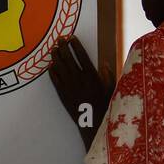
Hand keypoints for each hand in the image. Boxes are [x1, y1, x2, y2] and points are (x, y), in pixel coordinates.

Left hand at [48, 36, 113, 151]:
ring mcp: (69, 88)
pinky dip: (53, 72)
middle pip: (69, 60)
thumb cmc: (106, 106)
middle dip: (64, 48)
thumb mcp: (112, 89)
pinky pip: (55, 81)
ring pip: (60, 68)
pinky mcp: (63, 96)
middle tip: (59, 39)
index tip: (72, 38)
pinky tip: (51, 66)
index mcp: (92, 77)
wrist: (95, 125)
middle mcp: (79, 80)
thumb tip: (103, 63)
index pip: (82, 56)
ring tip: (53, 49)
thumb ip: (108, 75)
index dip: (76, 46)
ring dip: (56, 57)